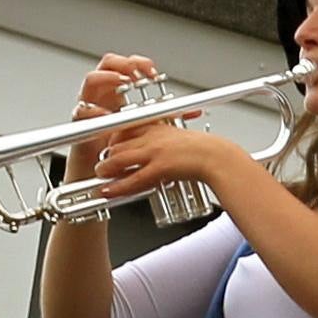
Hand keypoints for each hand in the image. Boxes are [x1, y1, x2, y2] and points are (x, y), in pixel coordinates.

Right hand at [65, 51, 174, 188]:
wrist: (100, 171)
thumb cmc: (120, 148)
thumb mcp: (146, 128)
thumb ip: (167, 117)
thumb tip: (192, 112)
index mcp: (120, 91)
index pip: (128, 66)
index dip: (140, 64)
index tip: (153, 72)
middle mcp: (104, 94)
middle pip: (108, 63)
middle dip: (123, 65)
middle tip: (136, 74)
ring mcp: (90, 105)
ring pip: (92, 80)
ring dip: (107, 78)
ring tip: (120, 83)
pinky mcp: (80, 123)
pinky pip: (82, 111)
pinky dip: (93, 111)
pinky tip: (105, 114)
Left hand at [85, 114, 253, 203]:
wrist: (217, 157)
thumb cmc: (204, 151)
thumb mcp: (179, 140)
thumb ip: (164, 144)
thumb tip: (155, 154)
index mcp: (158, 127)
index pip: (127, 128)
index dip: (114, 139)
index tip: (110, 146)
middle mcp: (153, 136)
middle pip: (119, 143)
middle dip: (106, 154)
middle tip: (102, 164)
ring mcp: (154, 151)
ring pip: (120, 159)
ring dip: (106, 169)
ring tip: (100, 176)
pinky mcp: (159, 167)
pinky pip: (133, 179)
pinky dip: (117, 186)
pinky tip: (109, 191)